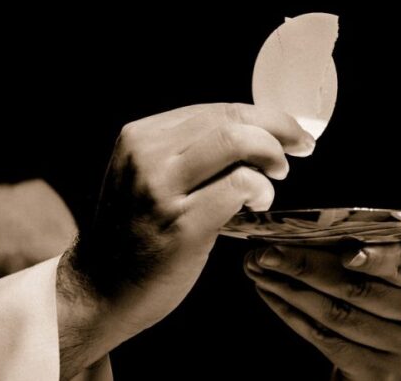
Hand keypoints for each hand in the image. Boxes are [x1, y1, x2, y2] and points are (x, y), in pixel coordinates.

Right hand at [56, 103, 313, 375]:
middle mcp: (146, 155)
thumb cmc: (135, 234)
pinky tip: (259, 202)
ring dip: (271, 153)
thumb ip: (187, 152)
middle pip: (229, 120)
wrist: (99, 290)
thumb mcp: (147, 177)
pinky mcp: (182, 225)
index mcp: (140, 137)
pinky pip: (238, 186)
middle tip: (300, 146)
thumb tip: (254, 133)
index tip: (288, 129)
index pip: (215, 110)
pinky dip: (261, 188)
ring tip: (278, 174)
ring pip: (235, 142)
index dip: (262, 116)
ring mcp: (161, 190)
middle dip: (277, 127)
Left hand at [245, 244, 400, 380]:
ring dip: (290, 289)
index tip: (344, 252)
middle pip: (358, 289)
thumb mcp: (389, 274)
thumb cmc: (386, 298)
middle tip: (268, 252)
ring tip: (260, 270)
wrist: (392, 358)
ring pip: (336, 314)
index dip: (375, 259)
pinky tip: (272, 294)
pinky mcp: (376, 372)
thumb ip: (360, 251)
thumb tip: (302, 231)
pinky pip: (325, 339)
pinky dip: (293, 314)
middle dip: (306, 266)